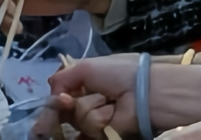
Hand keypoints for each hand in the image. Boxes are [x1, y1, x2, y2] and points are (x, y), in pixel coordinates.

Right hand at [48, 58, 200, 138]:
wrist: (149, 90)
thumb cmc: (121, 72)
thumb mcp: (87, 68)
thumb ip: (63, 78)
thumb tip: (51, 94)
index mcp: (83, 85)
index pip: (58, 98)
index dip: (52, 104)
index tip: (52, 104)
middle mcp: (88, 104)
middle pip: (63, 113)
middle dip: (65, 107)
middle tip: (71, 101)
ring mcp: (97, 122)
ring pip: (78, 121)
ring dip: (92, 108)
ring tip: (110, 101)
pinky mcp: (107, 134)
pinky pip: (92, 131)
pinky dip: (98, 122)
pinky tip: (110, 113)